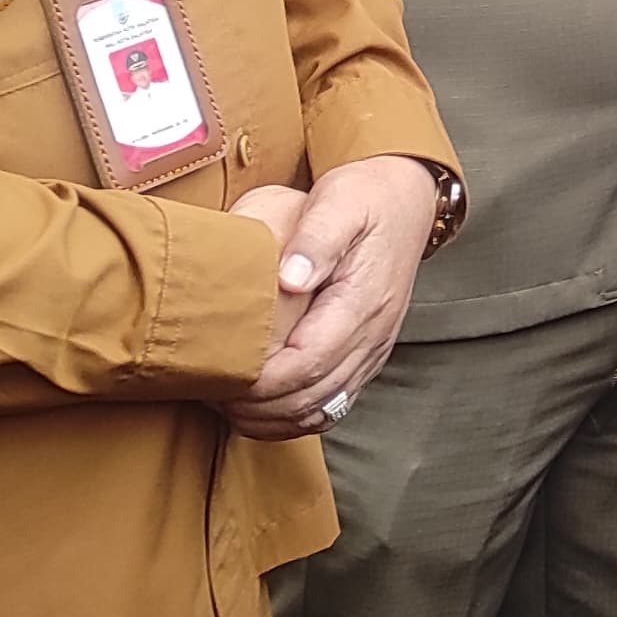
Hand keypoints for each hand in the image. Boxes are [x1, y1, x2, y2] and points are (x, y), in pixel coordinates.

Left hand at [226, 157, 444, 439]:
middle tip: (210, 392)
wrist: (405, 201)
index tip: (221, 377)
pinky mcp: (367, 356)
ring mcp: (372, 350)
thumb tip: (289, 278)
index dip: (262, 382)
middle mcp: (373, 336)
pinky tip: (261, 410)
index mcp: (363, 302)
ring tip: (228, 404)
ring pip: (322, 411)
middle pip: (312, 397)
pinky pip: (333, 406)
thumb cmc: (364, 198)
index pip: (308, 362)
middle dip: (258, 407)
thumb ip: (316, 238)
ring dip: (273, 419)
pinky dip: (295, 418)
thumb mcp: (340, 200)